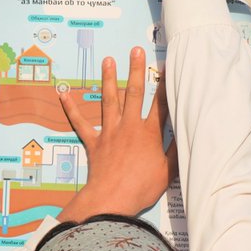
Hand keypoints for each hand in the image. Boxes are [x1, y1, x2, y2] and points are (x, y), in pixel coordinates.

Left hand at [56, 47, 176, 221]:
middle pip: (133, 93)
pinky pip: (81, 123)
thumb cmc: (142, 188)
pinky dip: (72, 109)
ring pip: (108, 101)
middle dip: (136, 70)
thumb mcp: (168, 171)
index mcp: (149, 133)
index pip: (161, 103)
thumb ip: (176, 150)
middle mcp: (129, 126)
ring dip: (108, 79)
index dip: (166, 84)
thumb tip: (186, 132)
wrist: (112, 199)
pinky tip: (64, 94)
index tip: (169, 66)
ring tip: (107, 60)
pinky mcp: (94, 143)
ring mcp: (110, 133)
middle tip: (135, 50)